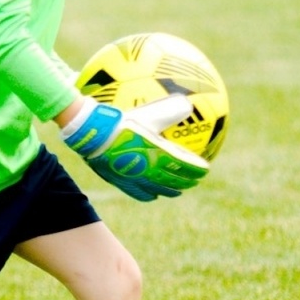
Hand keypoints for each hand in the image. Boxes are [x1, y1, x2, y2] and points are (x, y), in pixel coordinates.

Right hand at [61, 95, 209, 200]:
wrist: (94, 134)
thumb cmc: (121, 121)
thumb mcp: (148, 112)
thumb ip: (169, 109)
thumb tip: (188, 104)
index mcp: (160, 155)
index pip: (185, 166)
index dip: (197, 169)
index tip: (205, 169)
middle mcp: (151, 172)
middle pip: (175, 181)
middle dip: (187, 181)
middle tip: (195, 180)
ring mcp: (136, 179)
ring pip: (159, 190)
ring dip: (171, 190)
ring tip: (176, 191)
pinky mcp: (121, 182)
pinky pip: (139, 193)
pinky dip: (149, 195)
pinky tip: (150, 194)